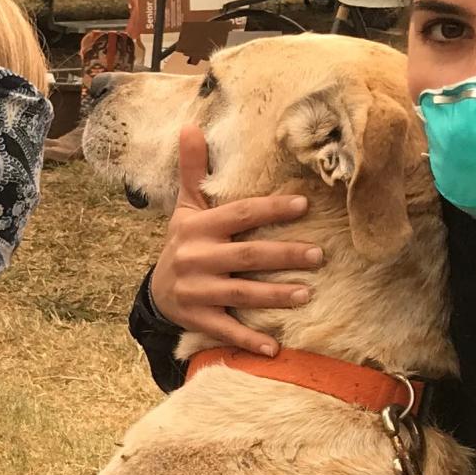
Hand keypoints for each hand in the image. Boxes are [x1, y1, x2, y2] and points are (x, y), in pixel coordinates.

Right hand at [148, 125, 322, 359]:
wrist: (156, 293)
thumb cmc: (183, 244)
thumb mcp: (186, 209)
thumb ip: (194, 172)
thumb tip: (192, 126)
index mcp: (199, 228)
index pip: (240, 215)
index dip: (271, 210)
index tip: (304, 206)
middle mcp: (197, 258)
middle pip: (248, 255)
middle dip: (285, 255)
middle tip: (320, 255)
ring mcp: (197, 291)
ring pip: (241, 292)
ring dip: (275, 295)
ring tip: (307, 294)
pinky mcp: (198, 319)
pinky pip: (227, 330)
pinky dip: (250, 340)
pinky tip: (275, 348)